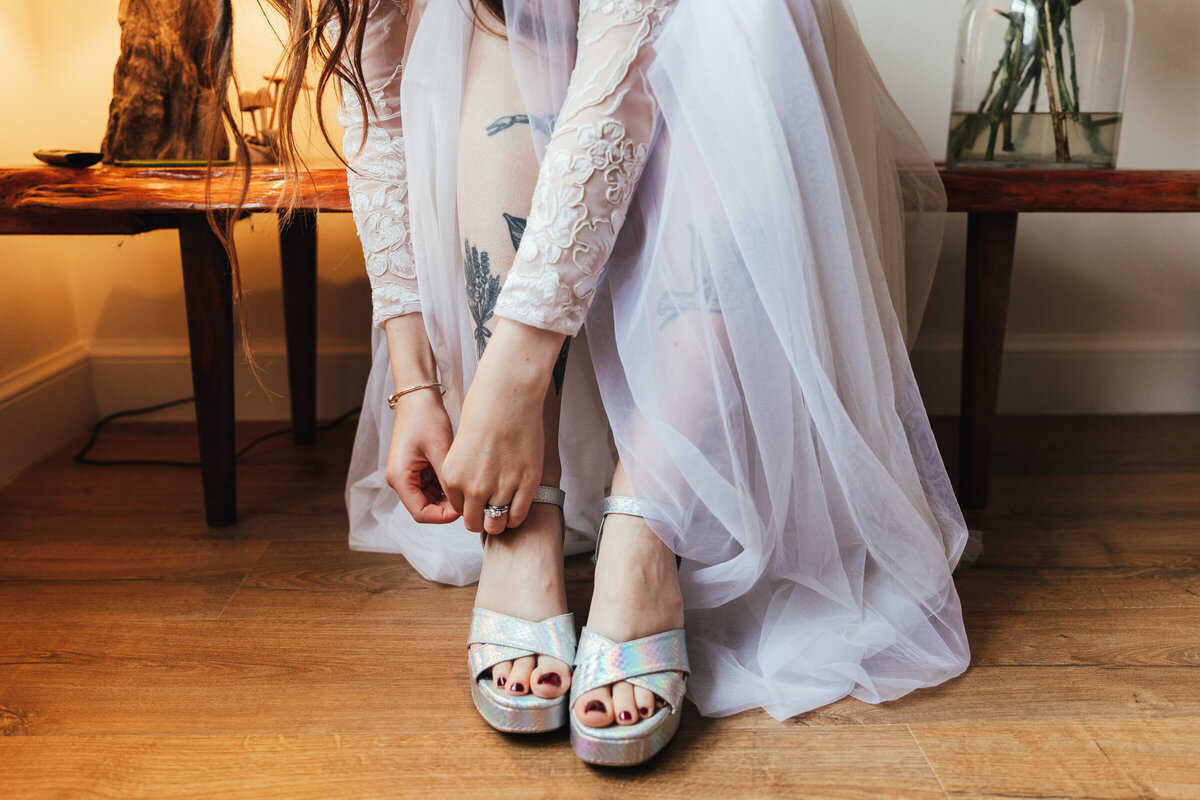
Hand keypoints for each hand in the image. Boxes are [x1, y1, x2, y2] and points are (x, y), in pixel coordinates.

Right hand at [385, 389, 458, 523]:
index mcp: (400, 478)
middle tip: (471, 498)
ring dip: (448, 496)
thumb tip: (461, 504)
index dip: (444, 516)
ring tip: (467, 486)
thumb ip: (448, 480)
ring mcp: (408, 474)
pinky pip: (432, 486)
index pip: (421, 513)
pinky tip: (461, 477)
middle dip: (447, 507)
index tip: (465, 508)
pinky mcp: (416, 468)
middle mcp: (400, 479)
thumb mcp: (440, 450)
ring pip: (430, 498)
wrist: (418, 396)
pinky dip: (446, 486)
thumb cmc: (426, 418)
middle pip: (425, 508)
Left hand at [441, 319, 564, 534]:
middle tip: (490, 510)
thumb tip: (472, 496)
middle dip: (482, 520)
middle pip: (475, 523)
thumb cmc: (483, 412)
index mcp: (453, 477)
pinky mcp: (526, 483)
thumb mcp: (460, 447)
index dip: (469, 506)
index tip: (478, 500)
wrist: (508, 395)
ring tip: (505, 509)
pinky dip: (517, 516)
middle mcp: (474, 487)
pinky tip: (517, 505)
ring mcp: (502, 487)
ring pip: (497, 525)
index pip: (458, 509)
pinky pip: (519, 515)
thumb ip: (463, 475)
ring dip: (500, 521)